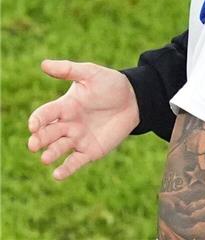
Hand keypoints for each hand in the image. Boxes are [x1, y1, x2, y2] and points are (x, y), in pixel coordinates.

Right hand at [27, 59, 139, 179]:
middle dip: (39, 139)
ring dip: (50, 154)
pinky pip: (74, 163)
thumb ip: (69, 70)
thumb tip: (44, 64)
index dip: (37, 120)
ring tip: (46, 158)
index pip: (44, 115)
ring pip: (58, 149)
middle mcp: (67, 125)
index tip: (34, 125)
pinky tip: (58, 174)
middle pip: (47, 134)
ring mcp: (77, 139)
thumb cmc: (110, 84)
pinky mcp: (90, 151)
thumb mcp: (91, 74)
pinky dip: (65, 170)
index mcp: (64, 107)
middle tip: (34, 144)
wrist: (135, 99)